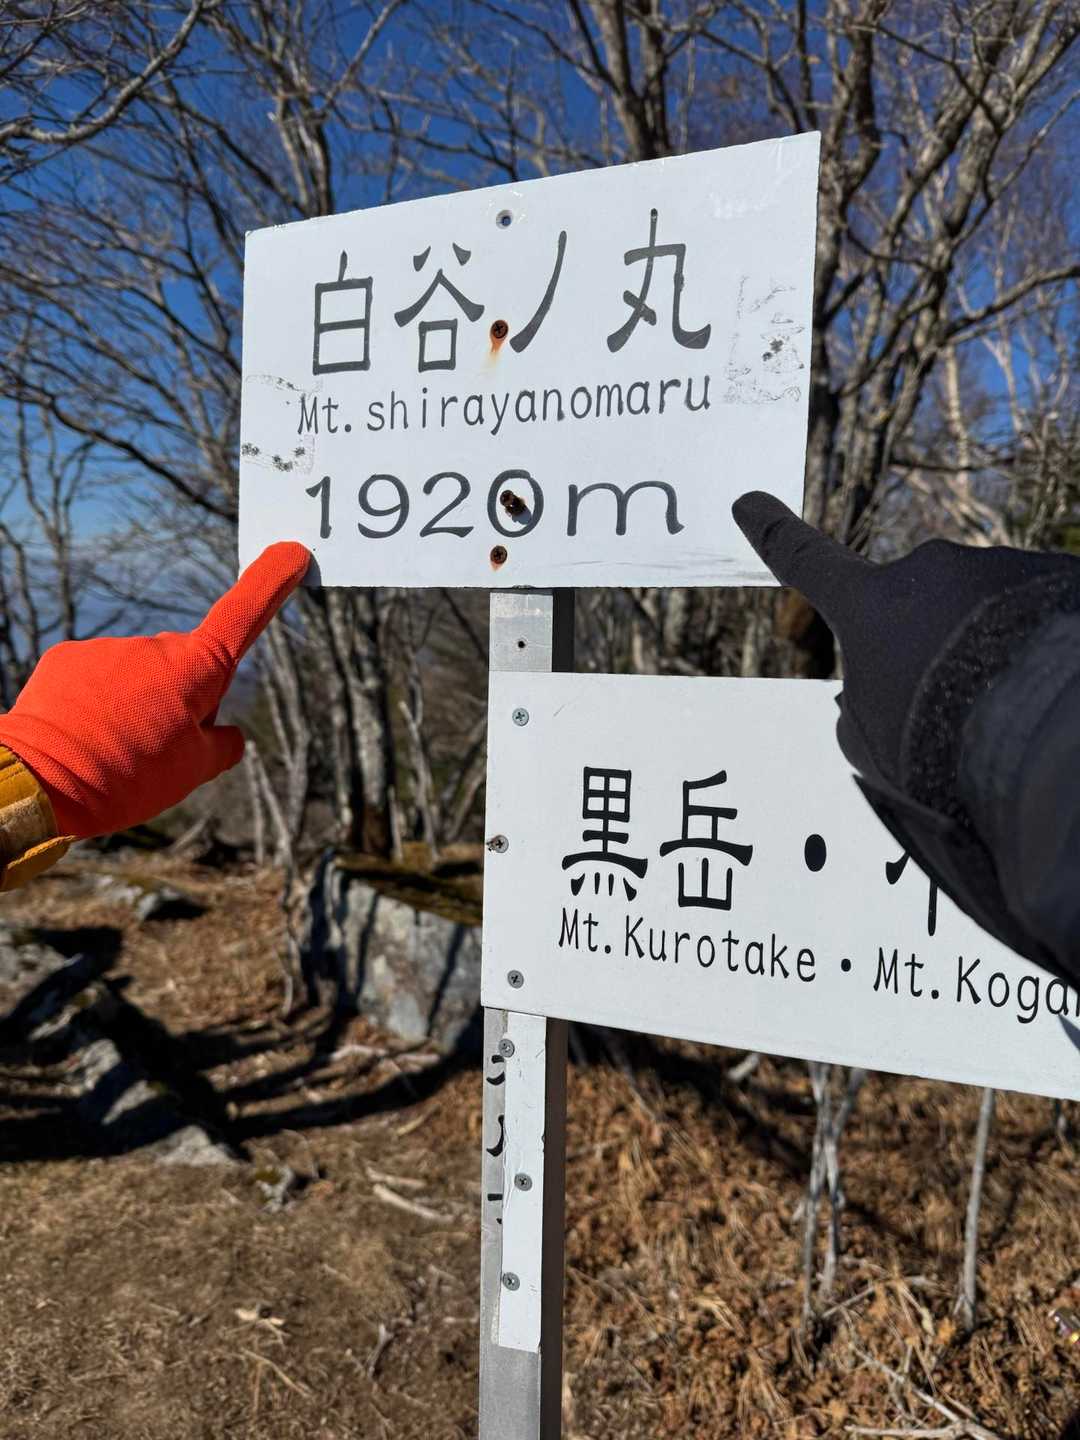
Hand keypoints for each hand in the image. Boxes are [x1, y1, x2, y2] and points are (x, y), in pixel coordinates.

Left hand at [0, 542, 309, 837]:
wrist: (41, 782)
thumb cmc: (129, 778)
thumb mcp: (193, 772)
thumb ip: (223, 747)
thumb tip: (230, 734)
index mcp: (198, 670)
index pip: (245, 615)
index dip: (271, 582)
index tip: (292, 552)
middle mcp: (157, 647)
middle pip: (187, 667)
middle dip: (184, 697)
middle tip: (161, 747)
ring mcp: (111, 648)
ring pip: (141, 674)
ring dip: (137, 703)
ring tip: (116, 748)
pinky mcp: (70, 656)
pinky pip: (100, 675)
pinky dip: (99, 701)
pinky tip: (86, 734)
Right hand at [731, 492, 1076, 797]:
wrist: (1045, 730)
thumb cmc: (942, 742)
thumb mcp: (870, 745)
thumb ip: (858, 710)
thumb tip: (872, 697)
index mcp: (869, 604)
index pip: (805, 560)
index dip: (773, 533)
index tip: (749, 503)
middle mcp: (930, 569)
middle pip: (917, 605)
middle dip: (932, 647)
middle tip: (956, 710)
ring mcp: (998, 568)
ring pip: (986, 611)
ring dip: (993, 652)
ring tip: (1012, 712)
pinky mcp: (1058, 577)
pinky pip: (1038, 613)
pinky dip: (1040, 649)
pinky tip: (1047, 692)